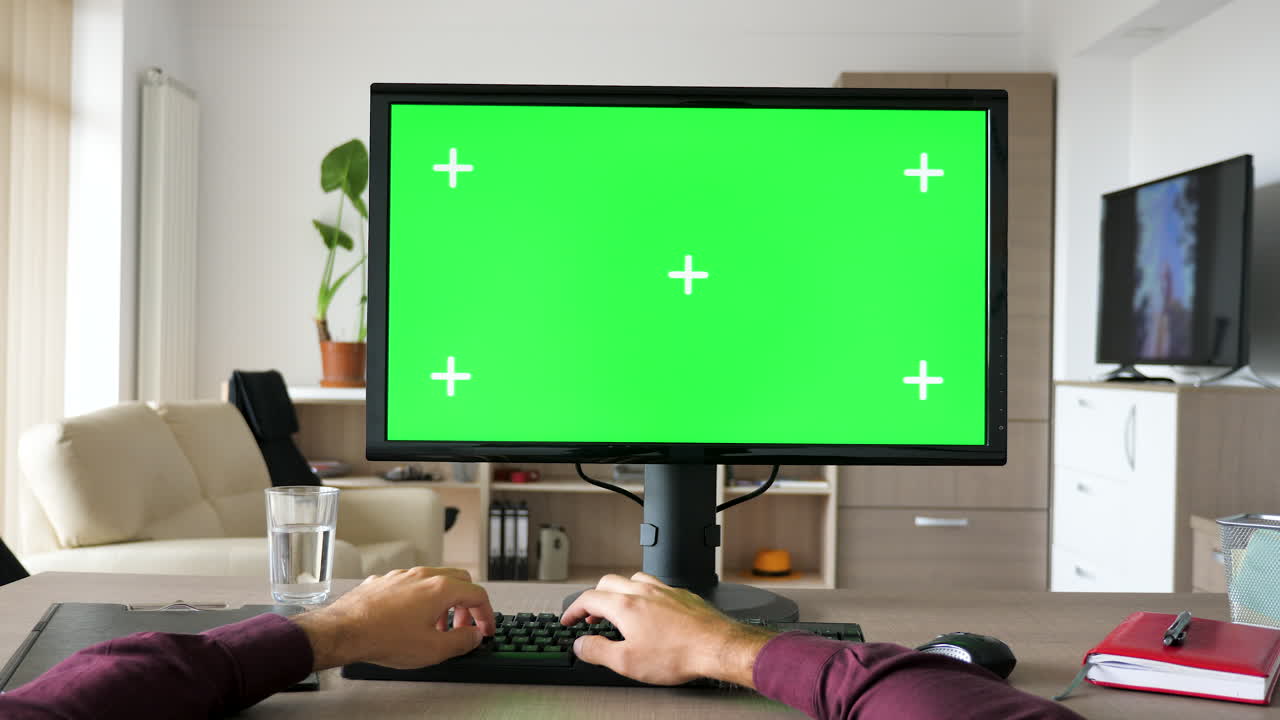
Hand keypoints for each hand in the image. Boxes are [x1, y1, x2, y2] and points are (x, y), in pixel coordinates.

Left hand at [292, 567, 495, 670]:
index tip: (485, 629)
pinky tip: (409, 619)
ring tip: (435, 626)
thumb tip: (474, 635)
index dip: (486, 614)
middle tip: (462, 627)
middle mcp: (422, 575)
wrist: (344, 631)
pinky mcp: (383, 581)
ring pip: (434, 580)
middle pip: (459, 581)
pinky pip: (410, 584)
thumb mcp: (433, 649)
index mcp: (440, 588)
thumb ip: (462, 641)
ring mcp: (401, 575)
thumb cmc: (384, 638)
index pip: (477, 594)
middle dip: (466, 604)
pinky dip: (419, 598)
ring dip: (443, 602)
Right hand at [561, 572, 775, 686]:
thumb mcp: (627, 662)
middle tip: (591, 616)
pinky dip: (643, 594)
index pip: (589, 598)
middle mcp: (644, 592)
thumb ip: (598, 651)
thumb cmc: (678, 654)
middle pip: (608, 582)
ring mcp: (665, 590)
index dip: (574, 610)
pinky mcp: (682, 595)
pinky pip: (656, 586)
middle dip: (595, 598)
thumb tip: (580, 644)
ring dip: (620, 591)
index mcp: (626, 606)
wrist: (717, 646)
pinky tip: (650, 609)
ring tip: (619, 609)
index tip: (569, 620)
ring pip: (634, 579)